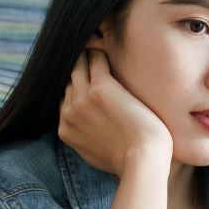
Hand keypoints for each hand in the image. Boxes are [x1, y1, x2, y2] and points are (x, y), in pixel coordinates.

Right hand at [59, 49, 171, 176]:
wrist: (142, 160)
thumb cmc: (130, 161)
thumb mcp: (97, 155)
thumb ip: (88, 139)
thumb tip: (93, 134)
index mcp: (65, 129)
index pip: (66, 100)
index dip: (76, 88)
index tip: (85, 79)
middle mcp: (69, 112)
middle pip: (69, 81)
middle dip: (77, 69)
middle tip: (86, 55)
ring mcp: (82, 99)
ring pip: (78, 66)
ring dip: (86, 55)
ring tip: (95, 46)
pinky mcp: (101, 88)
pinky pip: (95, 61)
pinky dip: (100, 54)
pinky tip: (107, 50)